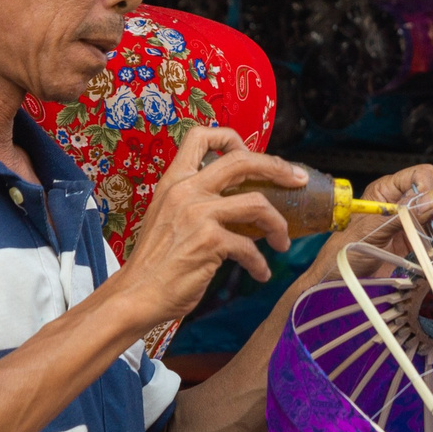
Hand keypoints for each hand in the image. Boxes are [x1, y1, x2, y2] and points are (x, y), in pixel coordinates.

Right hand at [105, 126, 308, 324]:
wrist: (135, 295)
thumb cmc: (154, 262)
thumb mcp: (167, 217)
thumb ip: (195, 202)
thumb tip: (238, 202)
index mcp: (174, 181)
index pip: (200, 137)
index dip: (231, 138)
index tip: (251, 155)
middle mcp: (186, 191)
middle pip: (242, 160)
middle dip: (278, 168)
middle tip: (298, 181)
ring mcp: (198, 215)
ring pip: (258, 203)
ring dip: (279, 224)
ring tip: (282, 241)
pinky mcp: (209, 242)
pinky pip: (250, 247)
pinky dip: (260, 263)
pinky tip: (260, 273)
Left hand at [311, 163, 432, 282]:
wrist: (342, 284)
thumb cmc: (344, 253)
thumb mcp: (369, 229)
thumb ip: (400, 214)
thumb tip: (431, 199)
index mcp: (390, 190)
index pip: (423, 173)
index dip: (432, 184)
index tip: (431, 202)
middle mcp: (408, 202)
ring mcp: (420, 222)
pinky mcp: (427, 243)